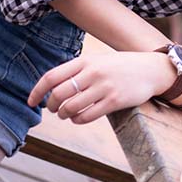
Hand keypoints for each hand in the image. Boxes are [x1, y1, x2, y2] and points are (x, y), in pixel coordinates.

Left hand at [27, 51, 169, 123]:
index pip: (52, 77)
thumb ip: (77, 71)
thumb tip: (52, 88)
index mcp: (85, 61)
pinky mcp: (114, 101)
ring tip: (66, 113)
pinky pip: (86, 116)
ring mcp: (104, 87)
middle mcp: (93, 73)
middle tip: (53, 109)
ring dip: (64, 114)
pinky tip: (78, 117)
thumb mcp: (97, 61)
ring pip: (71, 107)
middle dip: (51, 105)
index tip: (31, 102)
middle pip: (58, 94)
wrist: (151, 69)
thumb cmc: (120, 66)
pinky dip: (77, 120)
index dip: (37, 91)